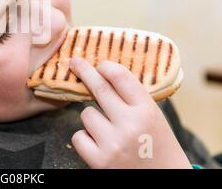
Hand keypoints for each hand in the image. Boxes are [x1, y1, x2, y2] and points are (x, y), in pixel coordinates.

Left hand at [69, 57, 191, 168]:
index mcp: (146, 110)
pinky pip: (78, 136)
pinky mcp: (98, 160)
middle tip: (75, 62)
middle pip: (99, 89)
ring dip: (93, 118)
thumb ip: (133, 98)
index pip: (121, 77)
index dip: (106, 67)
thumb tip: (104, 74)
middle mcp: (130, 124)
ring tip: (109, 131)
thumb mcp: (154, 117)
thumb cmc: (157, 146)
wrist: (163, 180)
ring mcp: (113, 142)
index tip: (99, 64)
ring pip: (86, 114)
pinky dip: (85, 138)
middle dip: (84, 72)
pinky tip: (100, 145)